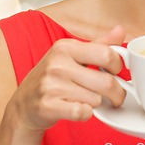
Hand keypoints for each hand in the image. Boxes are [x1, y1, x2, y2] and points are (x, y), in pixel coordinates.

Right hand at [6, 25, 126, 134]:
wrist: (24, 103)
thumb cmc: (54, 76)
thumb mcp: (74, 54)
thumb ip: (100, 44)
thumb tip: (120, 30)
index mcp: (66, 47)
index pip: (107, 54)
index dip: (117, 66)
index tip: (115, 72)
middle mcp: (58, 64)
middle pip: (106, 81)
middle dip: (117, 92)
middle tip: (116, 95)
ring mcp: (52, 85)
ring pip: (96, 99)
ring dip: (98, 103)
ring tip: (89, 99)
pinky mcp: (48, 106)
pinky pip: (83, 113)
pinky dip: (87, 114)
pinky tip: (81, 109)